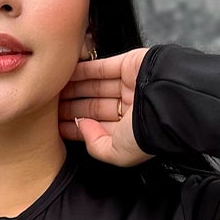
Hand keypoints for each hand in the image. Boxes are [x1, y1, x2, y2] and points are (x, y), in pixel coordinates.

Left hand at [58, 46, 152, 166]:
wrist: (170, 103)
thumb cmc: (149, 132)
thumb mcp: (118, 154)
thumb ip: (96, 146)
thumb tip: (81, 126)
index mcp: (130, 130)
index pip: (97, 127)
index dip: (76, 127)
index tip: (56, 127)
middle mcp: (130, 107)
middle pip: (93, 105)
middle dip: (71, 106)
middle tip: (49, 107)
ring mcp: (130, 85)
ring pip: (95, 86)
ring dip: (74, 87)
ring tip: (53, 90)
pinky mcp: (129, 65)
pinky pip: (102, 66)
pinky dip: (83, 69)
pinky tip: (66, 73)